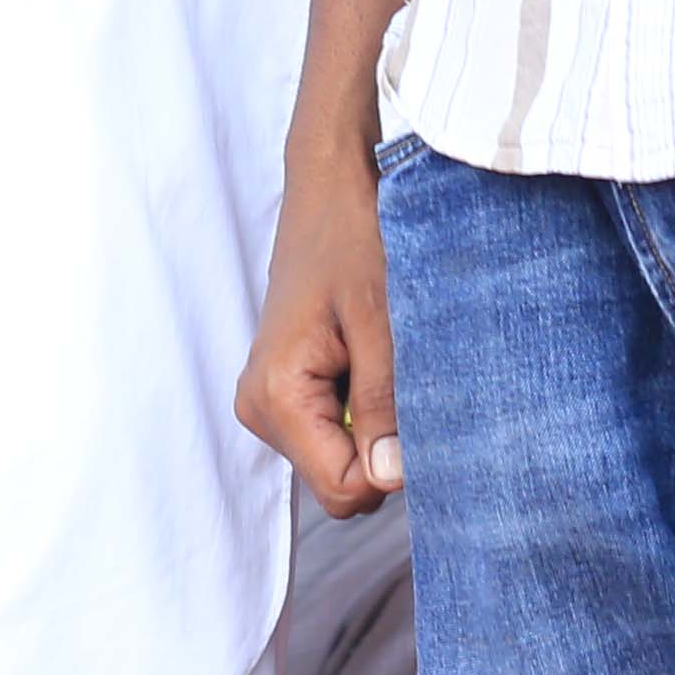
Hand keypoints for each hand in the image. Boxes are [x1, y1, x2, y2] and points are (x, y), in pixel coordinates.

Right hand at [234, 140, 401, 517]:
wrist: (330, 185)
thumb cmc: (353, 237)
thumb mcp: (382, 321)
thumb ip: (384, 404)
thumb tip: (392, 480)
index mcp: (274, 394)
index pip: (344, 489)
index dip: (393, 464)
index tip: (414, 405)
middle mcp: (259, 405)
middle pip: (341, 482)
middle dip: (384, 444)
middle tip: (401, 372)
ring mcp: (269, 399)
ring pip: (341, 460)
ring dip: (377, 423)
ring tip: (383, 355)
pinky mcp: (285, 389)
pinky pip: (335, 432)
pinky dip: (366, 407)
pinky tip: (370, 355)